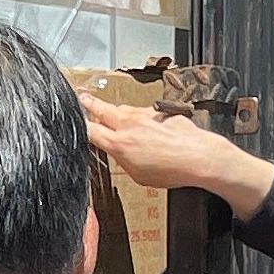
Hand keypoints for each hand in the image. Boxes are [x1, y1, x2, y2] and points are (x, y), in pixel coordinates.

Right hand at [81, 93, 273, 214]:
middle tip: (81, 97)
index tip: (73, 121)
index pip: (89, 130)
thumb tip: (117, 151)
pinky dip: (138, 116)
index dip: (78, 125)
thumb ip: (123, 159)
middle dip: (89, 103)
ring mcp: (144, 115)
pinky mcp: (158, 111)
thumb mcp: (139, 175)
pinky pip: (142, 112)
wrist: (200, 157)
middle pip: (101, 109)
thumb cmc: (173, 171)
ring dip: (115, 111)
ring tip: (110, 112)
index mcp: (119, 144)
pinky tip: (144, 125)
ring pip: (122, 109)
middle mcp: (129, 124)